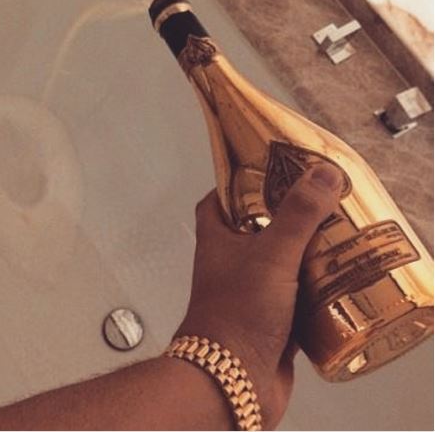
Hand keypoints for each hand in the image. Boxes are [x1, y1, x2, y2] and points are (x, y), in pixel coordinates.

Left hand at [175, 164, 341, 428]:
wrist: (231, 380)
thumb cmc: (238, 313)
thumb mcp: (271, 254)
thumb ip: (297, 215)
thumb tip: (322, 173)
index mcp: (217, 241)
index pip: (215, 202)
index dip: (235, 185)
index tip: (265, 174)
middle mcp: (229, 265)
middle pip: (253, 232)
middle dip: (282, 220)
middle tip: (315, 206)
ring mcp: (248, 294)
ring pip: (276, 266)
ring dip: (301, 257)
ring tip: (334, 240)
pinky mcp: (269, 322)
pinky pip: (293, 300)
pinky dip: (312, 293)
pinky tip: (338, 285)